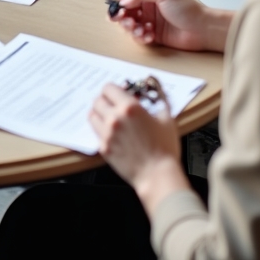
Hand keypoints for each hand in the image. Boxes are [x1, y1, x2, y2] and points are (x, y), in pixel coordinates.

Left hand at [90, 83, 187, 211]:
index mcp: (129, 107)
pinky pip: (96, 132)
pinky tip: (112, 133)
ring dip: (100, 113)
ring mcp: (106, 133)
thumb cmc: (165, 148)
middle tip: (114, 105)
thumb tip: (155, 84)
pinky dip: (101, 130)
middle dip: (106, 100)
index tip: (119, 94)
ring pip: (92, 115)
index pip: (108, 88)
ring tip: (110, 118)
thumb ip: (160, 98)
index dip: (114, 90)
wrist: (158, 175)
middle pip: (97, 100)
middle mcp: (114, 118)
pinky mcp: (103, 147)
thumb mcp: (167, 119)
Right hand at [110, 0, 230, 51]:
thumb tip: (124, 0)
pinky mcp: (153, 34)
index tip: (121, 4)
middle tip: (125, 20)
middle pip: (126, 8)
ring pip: (130, 23)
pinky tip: (149, 36)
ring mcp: (150, 20)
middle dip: (122, 15)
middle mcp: (149, 5)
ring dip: (131, 28)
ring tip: (139, 30)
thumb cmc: (188, 9)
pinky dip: (141, 37)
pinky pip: (139, 36)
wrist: (202, 30)